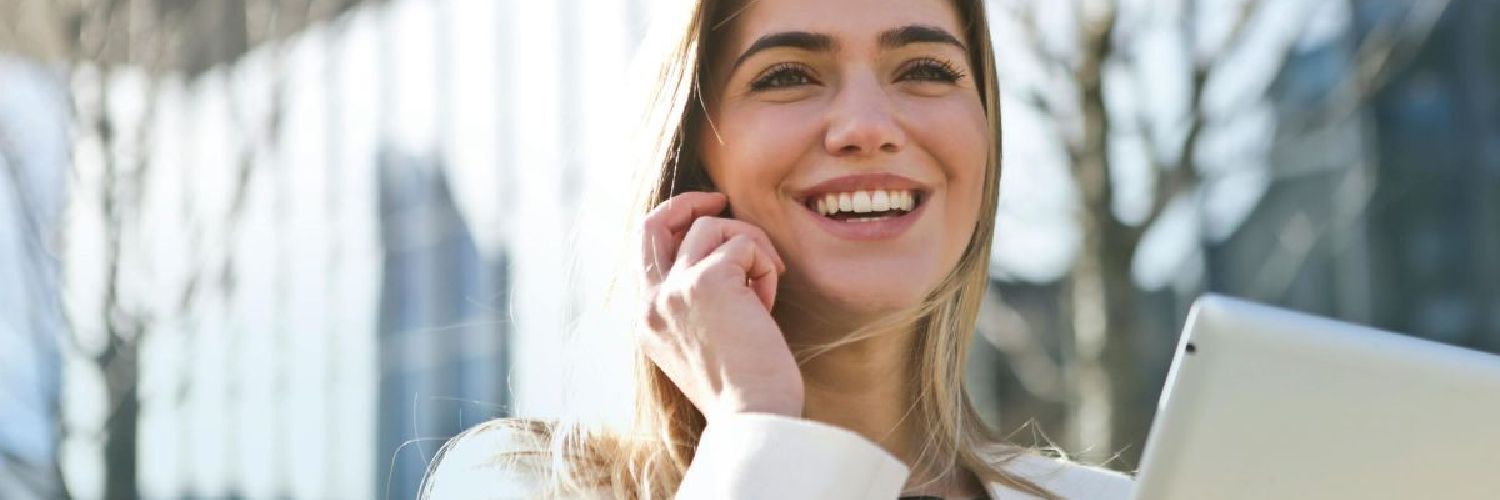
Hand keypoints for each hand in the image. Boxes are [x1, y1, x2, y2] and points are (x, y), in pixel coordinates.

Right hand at [638, 191, 803, 420]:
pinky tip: (769, 304)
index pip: (647, 252)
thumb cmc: (744, 390)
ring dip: (750, 247)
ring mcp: (674, 290)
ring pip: (712, 228)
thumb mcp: (704, 345)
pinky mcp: (707, 281)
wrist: (753, 417)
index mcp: (647, 321)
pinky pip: (744, 244)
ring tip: (766, 286)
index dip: (677, 226)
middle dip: (689, 202)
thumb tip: (724, 261)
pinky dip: (765, 265)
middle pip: (654, 223)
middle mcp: (652, 303)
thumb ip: (697, 306)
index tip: (709, 221)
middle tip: (721, 199)